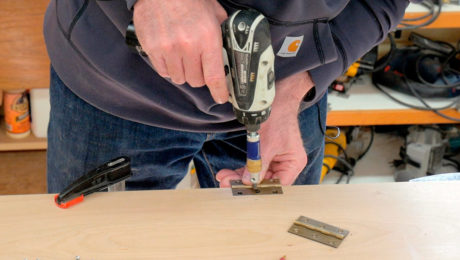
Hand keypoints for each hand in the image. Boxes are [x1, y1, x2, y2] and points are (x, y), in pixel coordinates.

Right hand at [133, 0, 228, 103]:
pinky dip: (168, 67)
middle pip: (196, 80)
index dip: (219, 91)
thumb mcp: (214, 12)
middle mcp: (188, 46)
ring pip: (179, 78)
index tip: (222, 97)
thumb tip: (230, 51)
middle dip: (200, 75)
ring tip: (183, 56)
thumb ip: (222, 33)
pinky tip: (170, 54)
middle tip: (198, 63)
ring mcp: (168, 49)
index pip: (214, 76)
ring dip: (183, 72)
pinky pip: (163, 71)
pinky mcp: (152, 49)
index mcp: (207, 38)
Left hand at [216, 71, 314, 186]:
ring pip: (257, 174)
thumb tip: (248, 180)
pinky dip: (243, 168)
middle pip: (265, 180)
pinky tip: (229, 172)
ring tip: (224, 178)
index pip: (278, 184)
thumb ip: (258, 163)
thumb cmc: (280, 117)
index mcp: (294, 163)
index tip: (243, 189)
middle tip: (226, 182)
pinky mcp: (267, 154)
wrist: (278, 99)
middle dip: (245, 181)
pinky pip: (255, 165)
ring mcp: (277, 160)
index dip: (260, 188)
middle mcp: (287, 164)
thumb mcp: (267, 143)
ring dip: (240, 176)